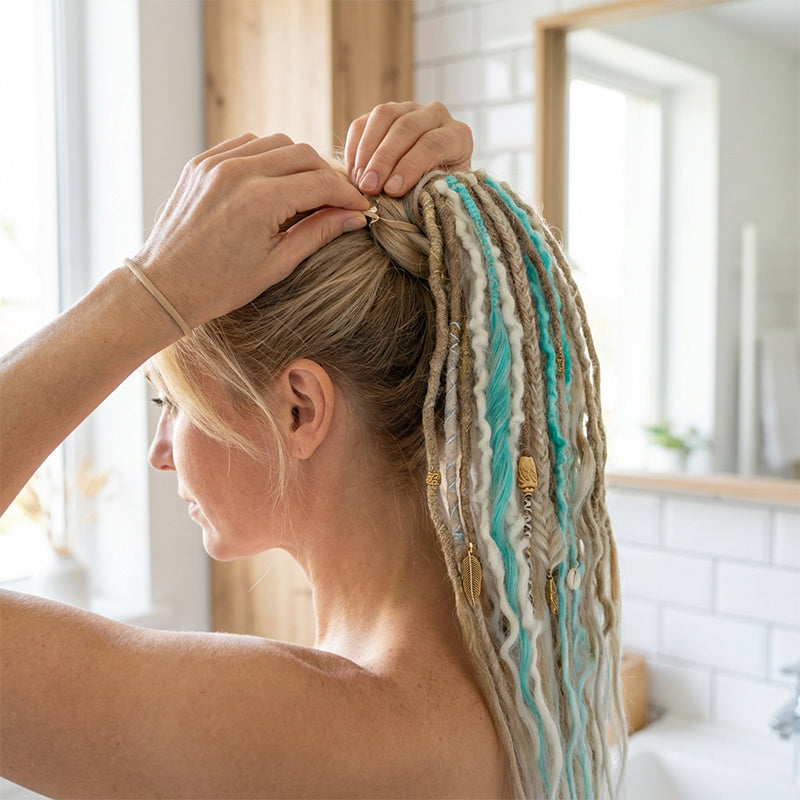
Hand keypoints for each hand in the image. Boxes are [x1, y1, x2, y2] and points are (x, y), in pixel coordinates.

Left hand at [132, 134, 369, 327]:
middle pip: (303, 154)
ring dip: (299, 162)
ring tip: (307, 191)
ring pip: (276, 142)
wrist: (165, 285)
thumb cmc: (220, 285)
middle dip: (327, 176)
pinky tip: (275, 182)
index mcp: (259, 201)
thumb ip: (318, 233)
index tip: (360, 208)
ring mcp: (215, 163)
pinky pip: (247, 145)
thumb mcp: (277, 264)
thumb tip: (354, 217)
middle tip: (338, 200)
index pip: (320, 184)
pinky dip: (268, 157)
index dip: (347, 195)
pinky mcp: (201, 163)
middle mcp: (237, 172)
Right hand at [345, 101, 472, 196]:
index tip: (392, 190)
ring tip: (359, 181)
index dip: (411, 166)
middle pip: (407, 128)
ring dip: (367, 151)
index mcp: (458, 135)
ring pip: (384, 116)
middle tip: (369, 188)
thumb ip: (428, 191)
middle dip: (384, 160)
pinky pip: (364, 122)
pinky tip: (353, 173)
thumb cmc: (439, 193)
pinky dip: (355, 147)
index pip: (433, 143)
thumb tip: (401, 199)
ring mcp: (409, 109)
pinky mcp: (385, 113)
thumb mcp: (441, 194)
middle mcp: (436, 115)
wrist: (431, 182)